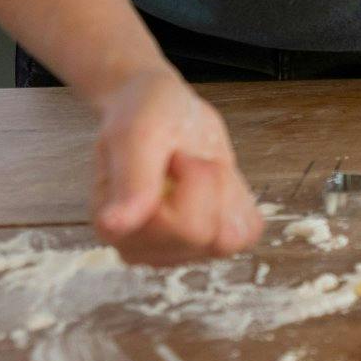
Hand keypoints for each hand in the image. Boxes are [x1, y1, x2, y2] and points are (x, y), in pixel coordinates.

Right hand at [90, 68, 262, 265]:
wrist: (164, 109)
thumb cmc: (145, 115)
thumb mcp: (138, 132)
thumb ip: (131, 179)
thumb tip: (114, 226)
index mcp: (116, 227)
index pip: (182, 227)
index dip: (192, 180)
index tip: (174, 154)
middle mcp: (143, 248)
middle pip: (206, 233)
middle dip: (208, 182)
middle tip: (185, 158)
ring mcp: (177, 251)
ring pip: (230, 237)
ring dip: (224, 191)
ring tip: (197, 169)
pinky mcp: (209, 245)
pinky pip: (247, 234)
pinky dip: (238, 200)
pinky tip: (213, 183)